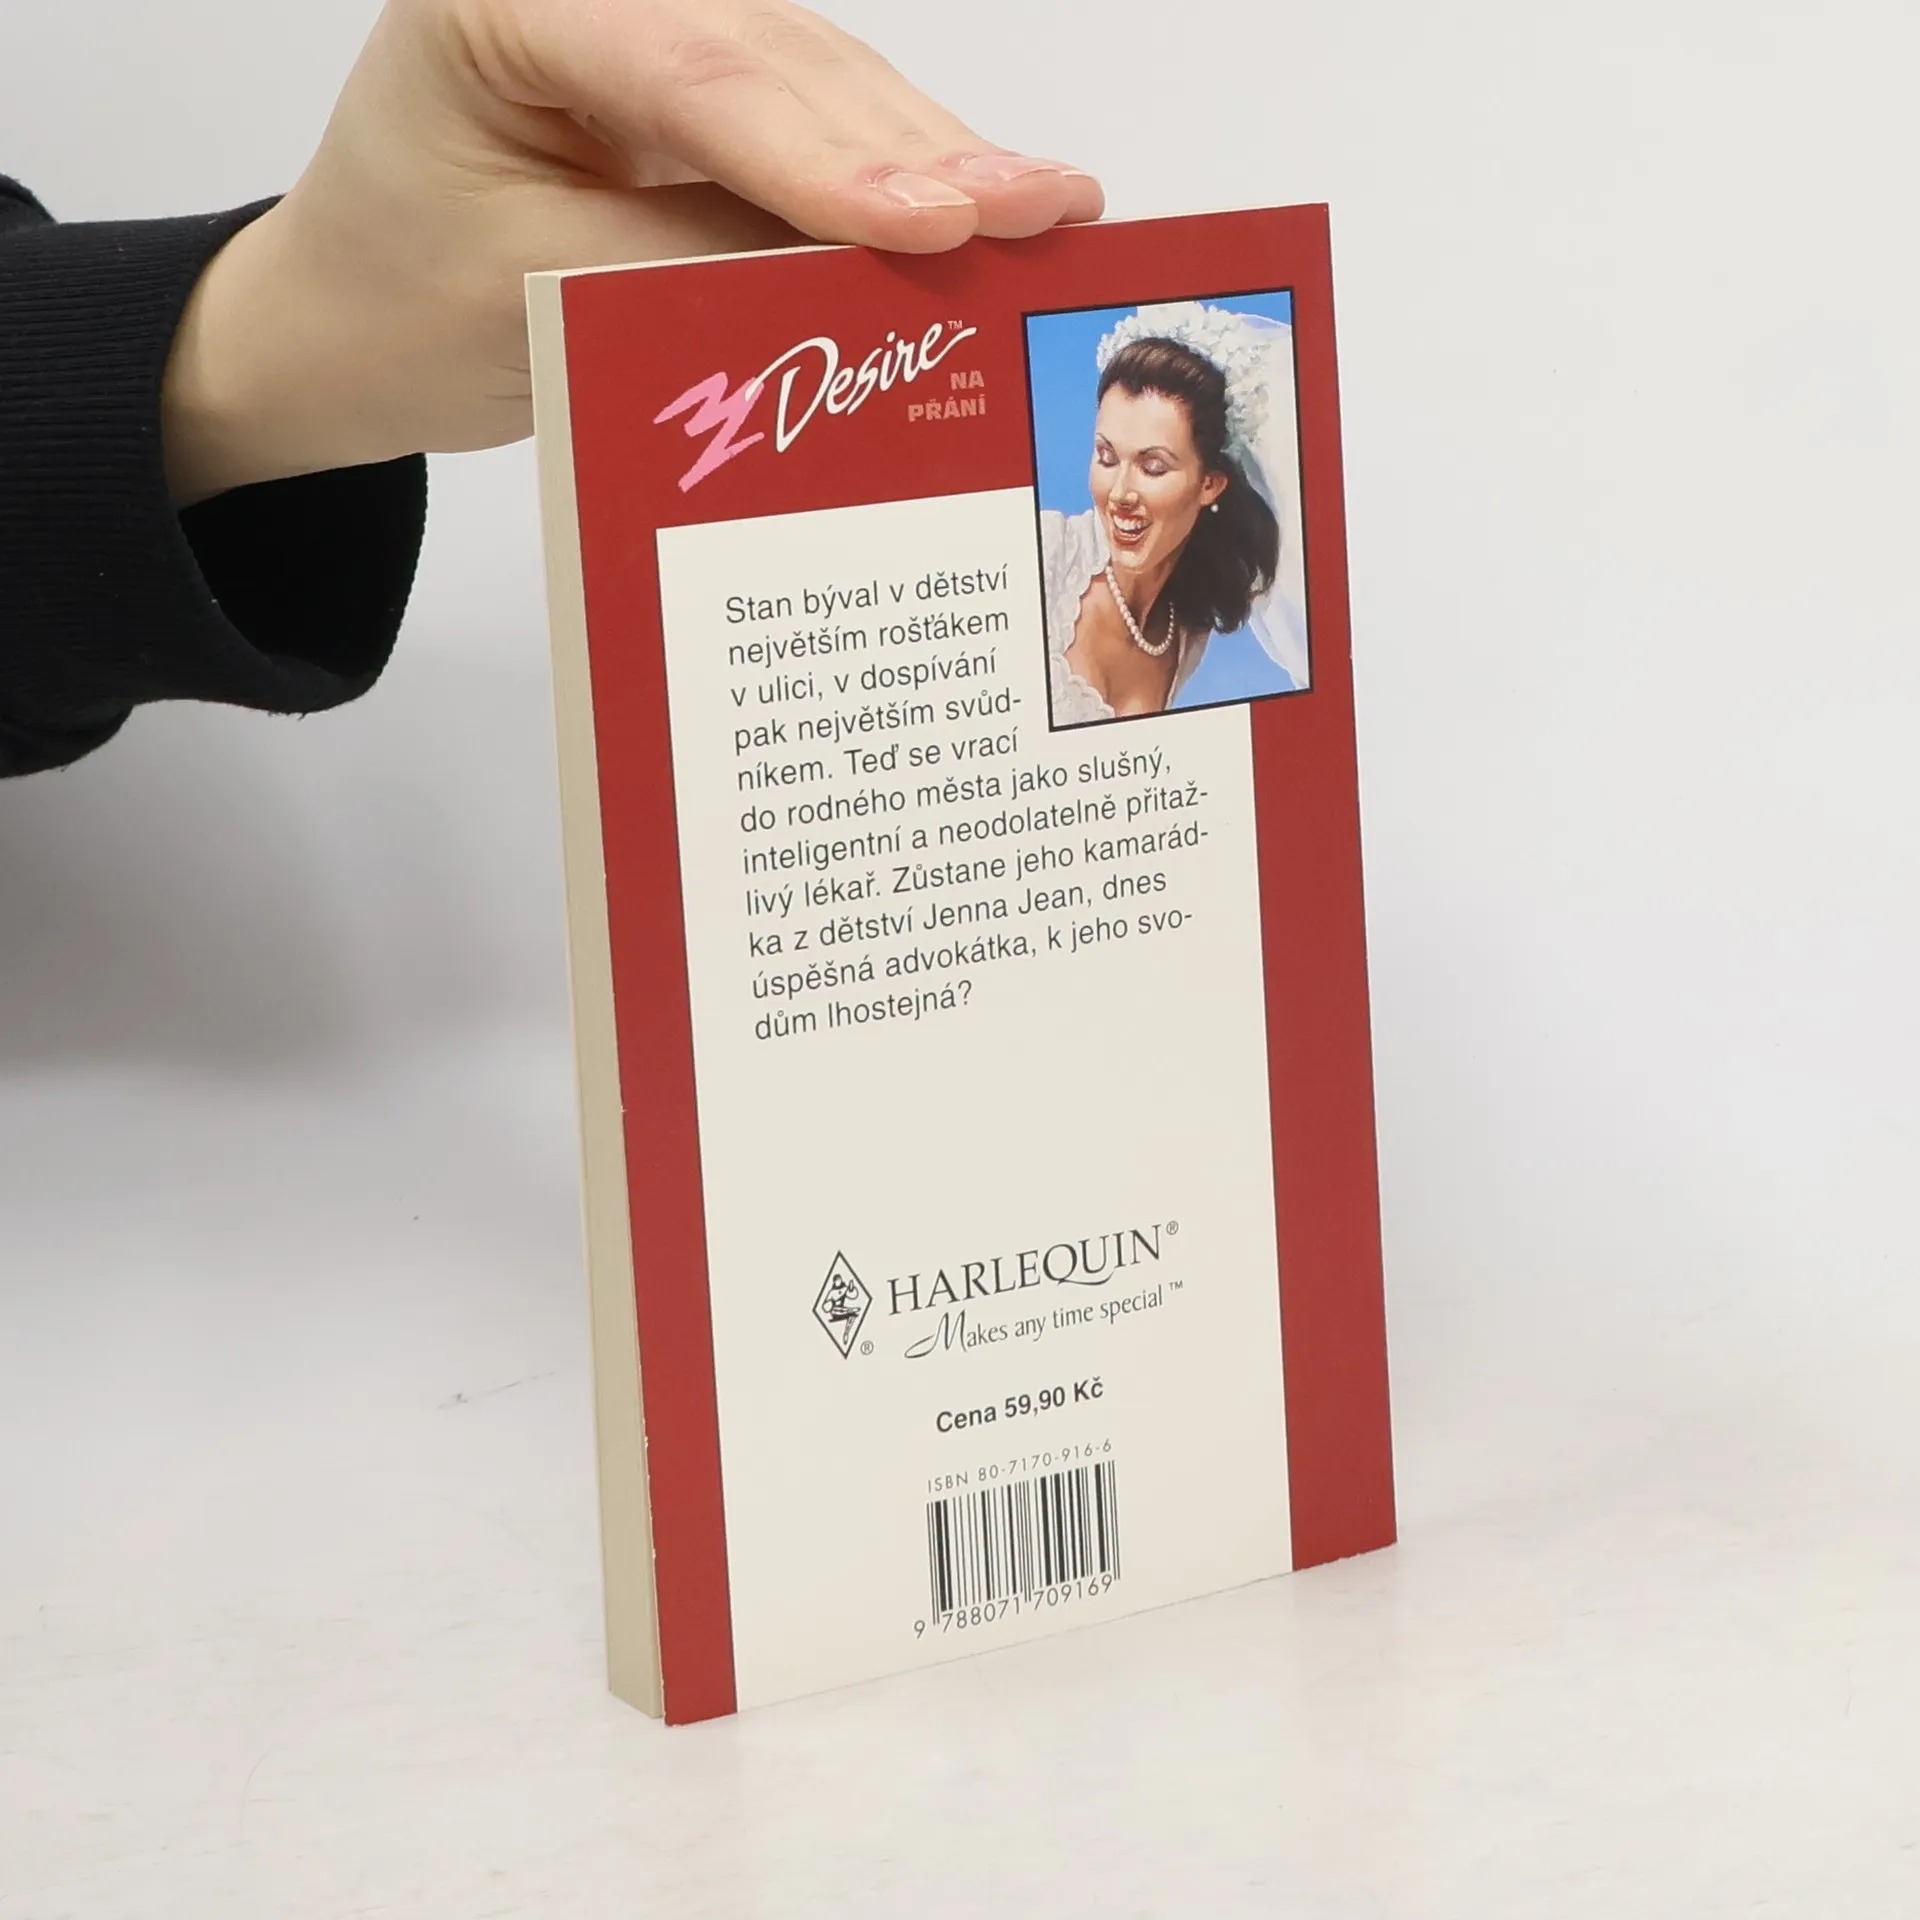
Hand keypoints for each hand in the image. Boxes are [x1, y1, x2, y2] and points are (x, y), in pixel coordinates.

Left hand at [162, 0, 1101, 504]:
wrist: (349, 325)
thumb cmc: (405, 308)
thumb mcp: (536, 300)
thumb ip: (694, 272)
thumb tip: (864, 280)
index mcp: (503, 3)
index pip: (687, 70)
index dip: (822, 153)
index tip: (931, 219)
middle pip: (778, 62)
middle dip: (914, 147)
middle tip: (1037, 209)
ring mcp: (652, 32)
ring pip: (819, 85)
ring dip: (934, 156)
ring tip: (1044, 210)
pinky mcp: (698, 97)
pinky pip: (812, 130)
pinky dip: (898, 178)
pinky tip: (988, 204)